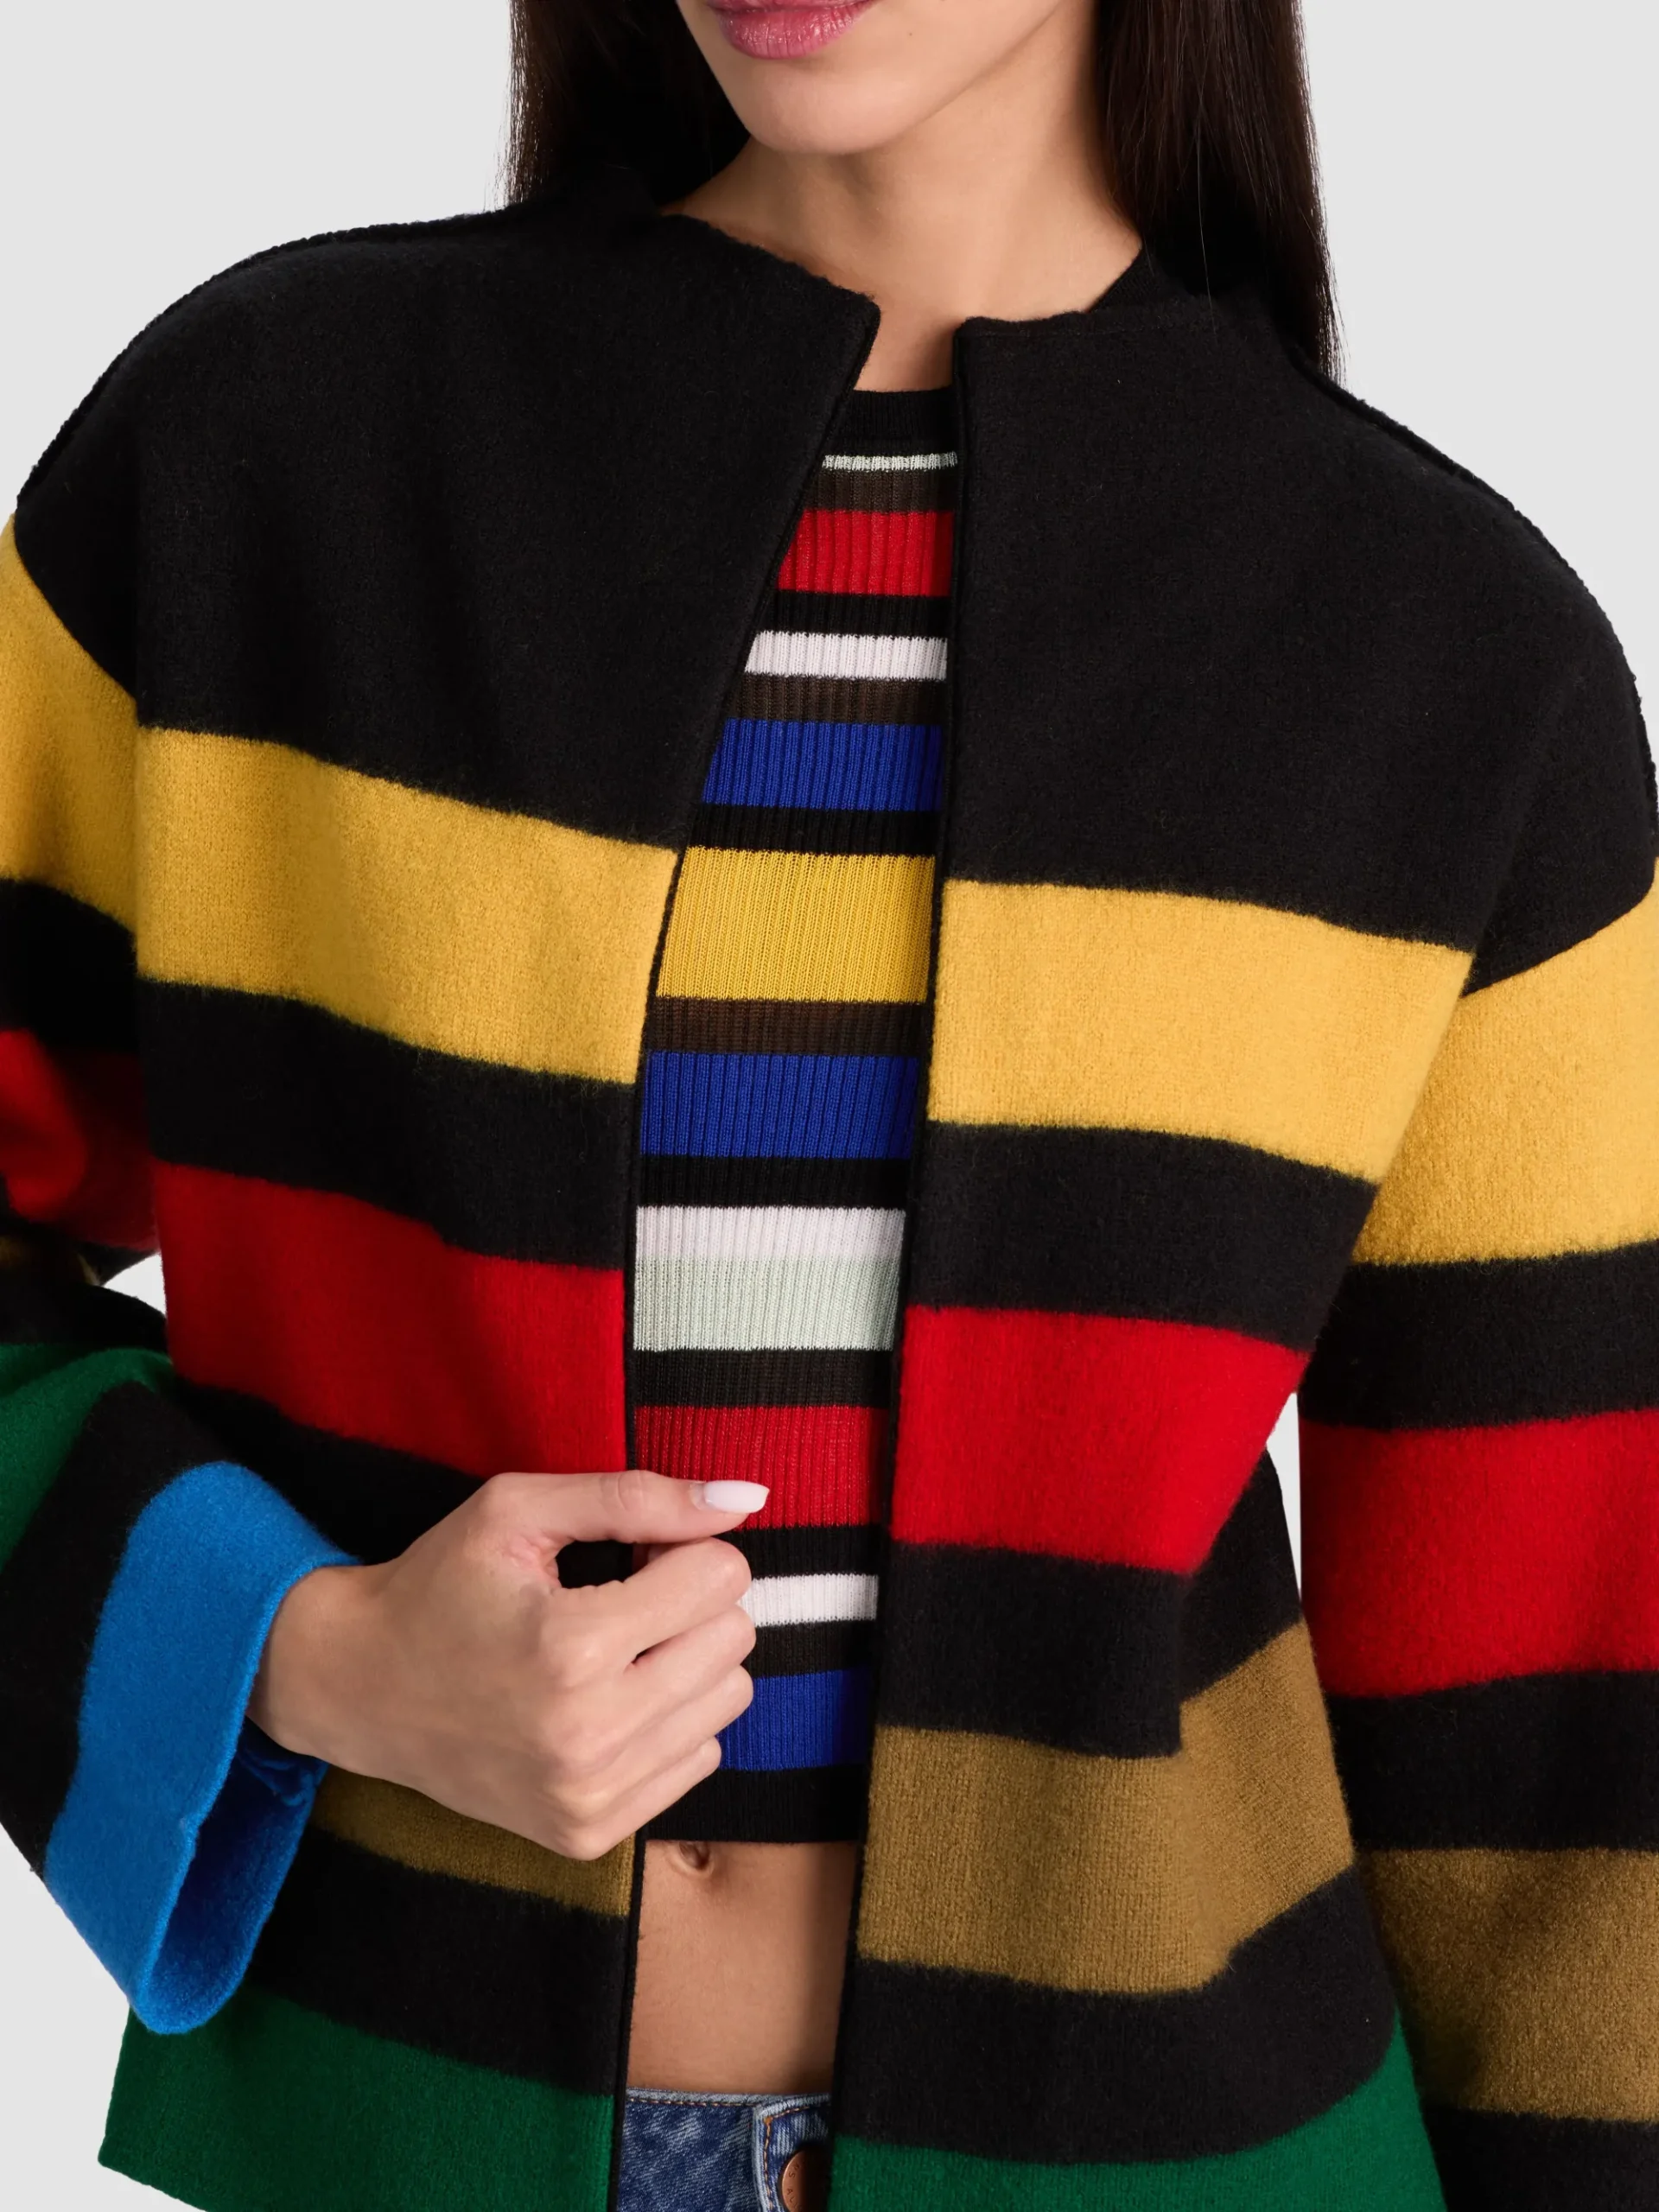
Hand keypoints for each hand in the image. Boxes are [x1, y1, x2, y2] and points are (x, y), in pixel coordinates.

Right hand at [248, 1469, 766, 1859]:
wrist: (357, 1687)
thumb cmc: (440, 1584)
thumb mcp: (519, 1508)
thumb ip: (639, 1496)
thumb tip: (750, 1498)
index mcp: (571, 1645)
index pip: (720, 1577)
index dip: (685, 1548)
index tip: (633, 1553)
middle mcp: (587, 1733)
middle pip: (733, 1638)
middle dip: (691, 1601)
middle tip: (622, 1597)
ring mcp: (588, 1795)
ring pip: (728, 1700)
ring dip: (687, 1661)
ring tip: (615, 1649)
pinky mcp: (587, 1834)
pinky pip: (698, 1760)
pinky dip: (668, 1721)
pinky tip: (606, 1701)